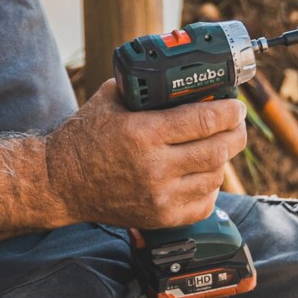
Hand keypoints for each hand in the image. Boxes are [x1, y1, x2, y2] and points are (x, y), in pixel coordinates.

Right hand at [44, 80, 244, 230]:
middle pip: (217, 150)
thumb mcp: (111, 99)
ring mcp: (159, 197)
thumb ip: (146, 87)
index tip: (236, 106)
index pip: (204, 120)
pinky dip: (210, 187)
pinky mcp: (160, 218)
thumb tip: (183, 79)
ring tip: (216, 146)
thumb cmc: (84, 137)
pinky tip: (202, 174)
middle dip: (235, 134)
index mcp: (143, 133)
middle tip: (236, 124)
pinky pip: (204, 204)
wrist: (61, 182)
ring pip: (214, 177)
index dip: (229, 112)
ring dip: (221, 159)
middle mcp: (155, 167)